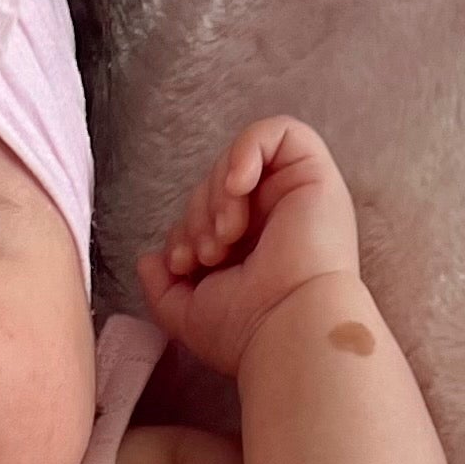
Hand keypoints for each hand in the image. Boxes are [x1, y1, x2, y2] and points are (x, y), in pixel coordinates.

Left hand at [135, 117, 361, 378]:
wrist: (287, 330)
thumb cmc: (246, 331)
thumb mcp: (188, 314)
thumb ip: (163, 287)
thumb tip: (148, 259)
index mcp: (253, 248)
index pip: (205, 212)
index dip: (184, 229)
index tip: (182, 264)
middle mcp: (277, 219)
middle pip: (216, 183)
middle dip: (197, 215)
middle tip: (207, 254)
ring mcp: (297, 195)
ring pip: (238, 160)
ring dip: (217, 194)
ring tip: (224, 237)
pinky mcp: (316, 175)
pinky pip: (278, 131)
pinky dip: (246, 150)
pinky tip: (237, 187)